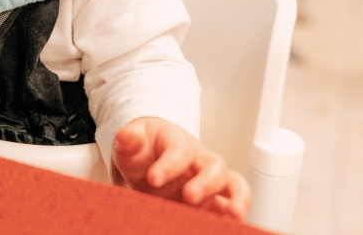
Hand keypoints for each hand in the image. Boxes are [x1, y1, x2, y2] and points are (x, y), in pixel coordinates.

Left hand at [111, 117, 250, 219]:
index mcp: (179, 143)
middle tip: (188, 196)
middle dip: (204, 183)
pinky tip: (230, 225)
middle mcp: (200, 160)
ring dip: (237, 198)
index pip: (179, 150)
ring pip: (234, 184)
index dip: (169, 165)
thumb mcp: (131, 143)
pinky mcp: (213, 200)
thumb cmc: (145, 150)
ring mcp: (210, 180)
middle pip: (214, 166)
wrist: (150, 160)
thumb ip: (129, 141)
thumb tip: (125, 135)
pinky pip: (232, 204)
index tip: (153, 178)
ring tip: (233, 214)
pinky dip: (235, 214)